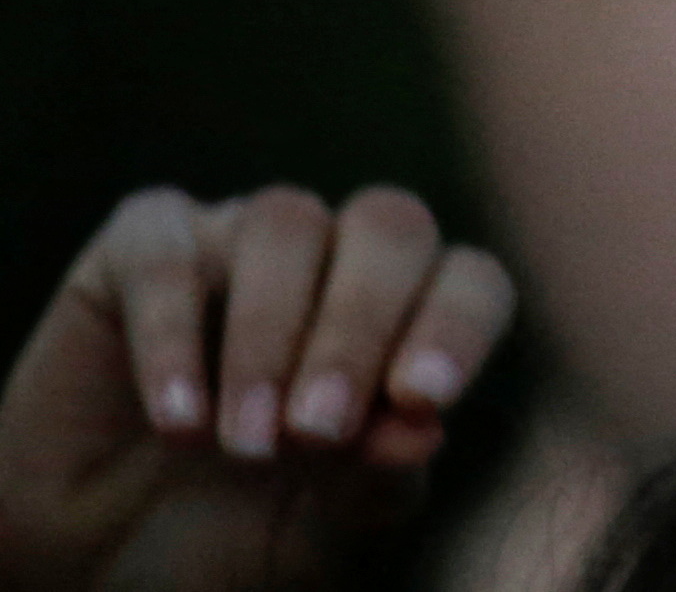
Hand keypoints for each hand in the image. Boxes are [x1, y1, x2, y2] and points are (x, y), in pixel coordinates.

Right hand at [0, 189, 512, 591]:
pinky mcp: (139, 249)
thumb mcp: (318, 536)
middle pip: (389, 227)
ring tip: (242, 442)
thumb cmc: (235, 539)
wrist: (100, 563)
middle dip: (358, 328)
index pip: (472, 282)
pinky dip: (171, 331)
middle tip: (313, 430)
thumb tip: (421, 432)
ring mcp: (240, 241)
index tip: (422, 398)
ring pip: (285, 221)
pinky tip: (177, 417)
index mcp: (411, 317)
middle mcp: (338, 259)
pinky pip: (164, 247)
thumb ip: (376, 486)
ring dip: (268, 333)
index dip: (458, 326)